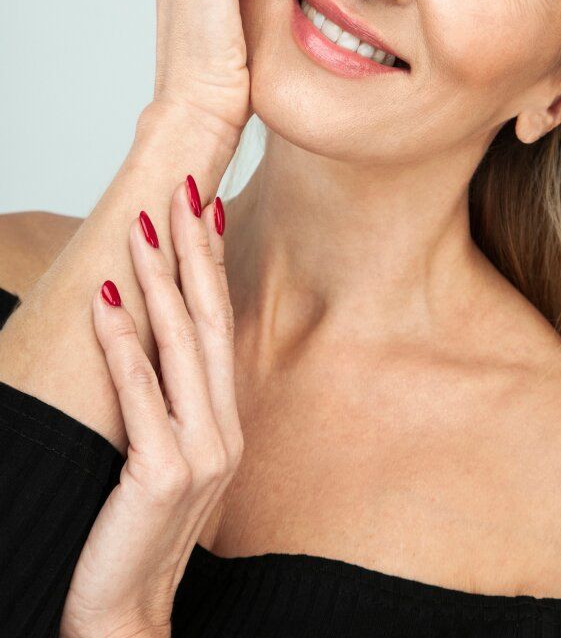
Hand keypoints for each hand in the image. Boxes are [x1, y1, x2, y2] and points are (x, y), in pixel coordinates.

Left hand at [60, 175, 243, 637]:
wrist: (125, 613)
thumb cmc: (136, 531)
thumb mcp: (169, 457)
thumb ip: (171, 400)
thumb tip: (154, 337)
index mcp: (225, 419)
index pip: (221, 323)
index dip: (213, 263)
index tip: (203, 209)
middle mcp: (223, 428)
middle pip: (210, 320)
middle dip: (194, 251)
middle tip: (181, 191)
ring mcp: (200, 452)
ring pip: (181, 346)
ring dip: (159, 280)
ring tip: (142, 228)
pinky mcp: (162, 474)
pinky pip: (141, 394)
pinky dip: (124, 342)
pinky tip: (109, 301)